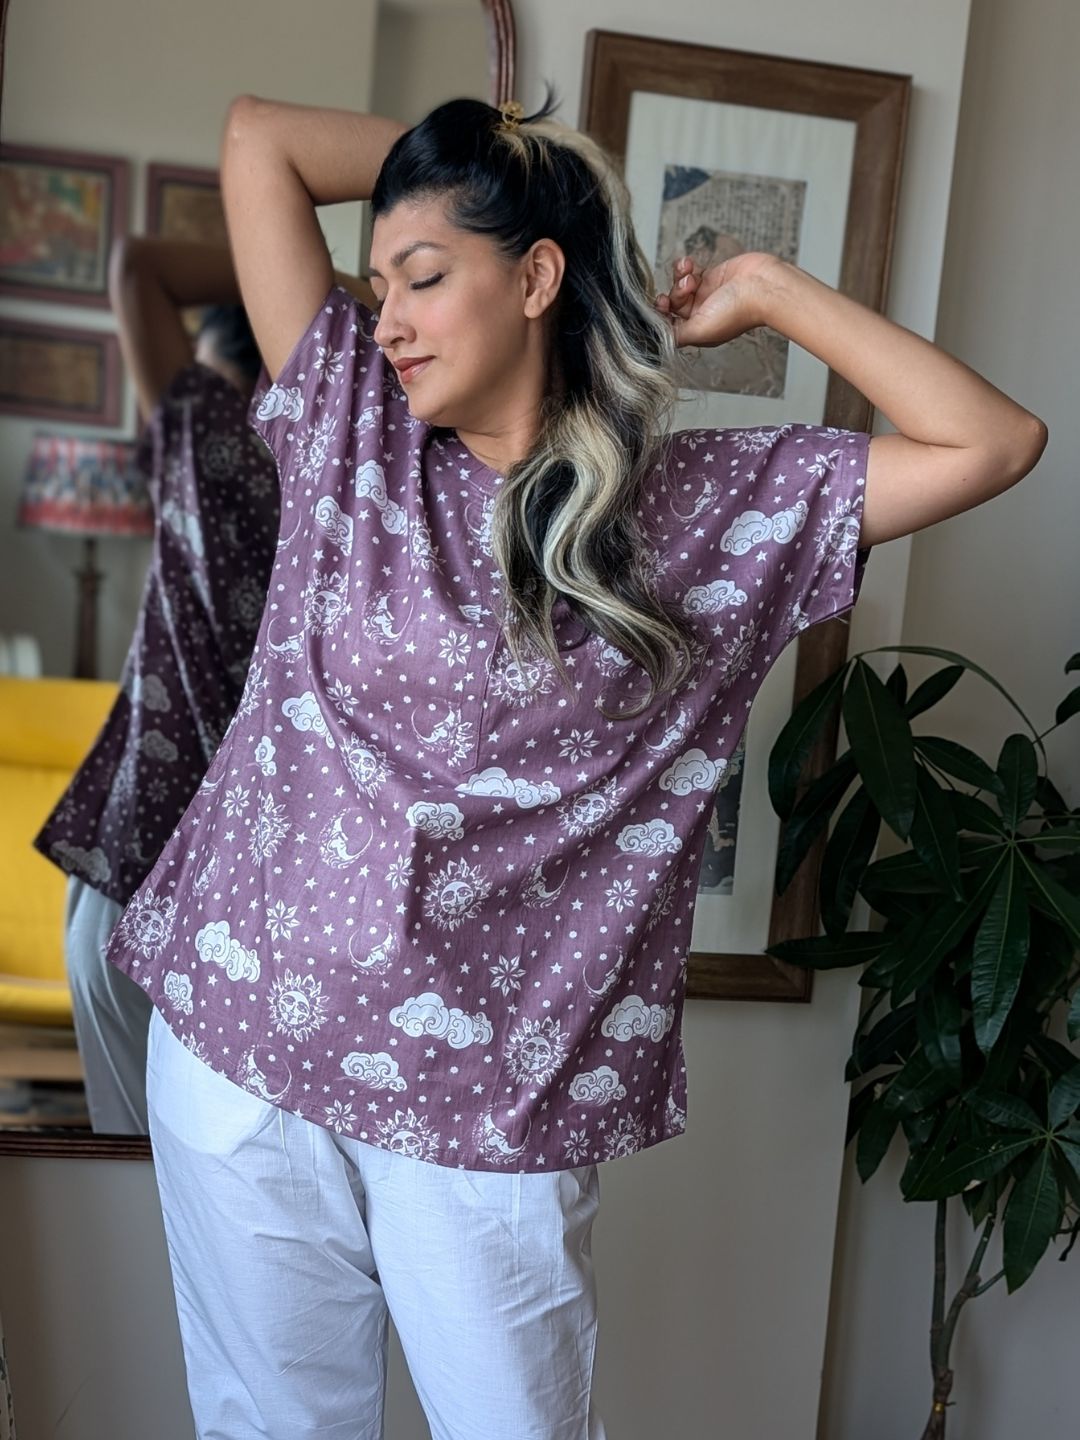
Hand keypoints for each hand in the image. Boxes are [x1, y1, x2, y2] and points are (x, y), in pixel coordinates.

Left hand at [654, 251, 779, 348]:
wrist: (763, 285)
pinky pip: (686, 272)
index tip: (661, 305)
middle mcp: (699, 316)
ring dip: (679, 279)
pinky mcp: (709, 277)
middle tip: (684, 289)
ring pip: (678, 286)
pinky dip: (684, 267)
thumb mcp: (699, 330)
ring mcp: (704, 296)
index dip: (660, 315)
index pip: (668, 326)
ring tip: (691, 276)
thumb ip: (674, 334)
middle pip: (671, 305)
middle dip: (673, 295)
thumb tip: (655, 337)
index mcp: (697, 332)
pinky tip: (690, 264)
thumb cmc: (738, 311)